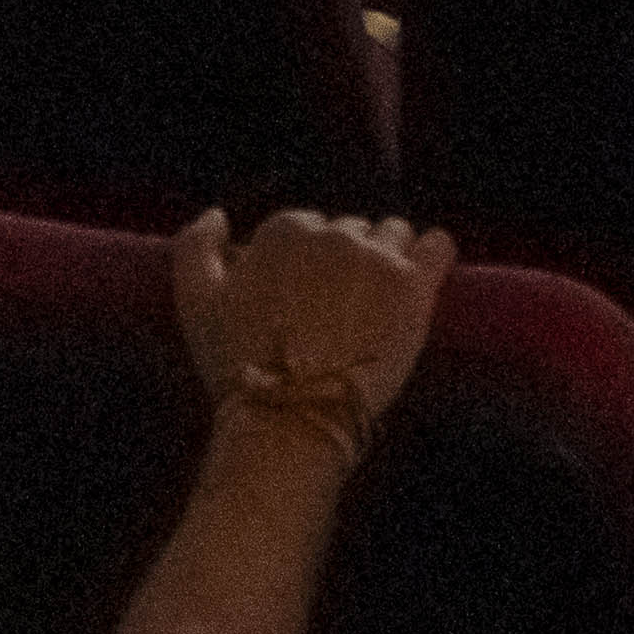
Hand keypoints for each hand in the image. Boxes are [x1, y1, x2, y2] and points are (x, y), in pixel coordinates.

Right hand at [174, 206, 456, 435]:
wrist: (291, 419)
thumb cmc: (239, 365)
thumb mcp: (195, 303)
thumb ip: (195, 247)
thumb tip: (219, 214)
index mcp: (285, 230)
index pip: (304, 227)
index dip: (301, 264)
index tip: (300, 300)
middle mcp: (335, 235)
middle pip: (350, 231)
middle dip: (343, 263)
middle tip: (334, 312)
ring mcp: (378, 259)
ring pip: (393, 235)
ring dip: (386, 259)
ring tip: (374, 305)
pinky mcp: (415, 288)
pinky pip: (438, 247)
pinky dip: (431, 255)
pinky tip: (418, 279)